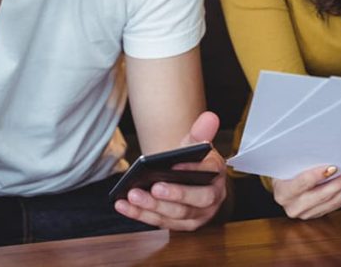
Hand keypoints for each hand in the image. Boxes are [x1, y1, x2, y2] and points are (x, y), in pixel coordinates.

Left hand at [115, 112, 227, 230]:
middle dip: (173, 196)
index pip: (209, 174)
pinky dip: (140, 214)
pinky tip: (124, 204)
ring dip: (152, 207)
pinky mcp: (179, 224)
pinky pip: (159, 221)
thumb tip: (210, 117)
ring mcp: (196, 216)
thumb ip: (200, 132)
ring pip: (175, 216)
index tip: (175, 165)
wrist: (186, 175)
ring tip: (133, 194)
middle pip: (194, 203)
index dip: (192, 170)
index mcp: (216, 177)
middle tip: (154, 188)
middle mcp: (210, 200)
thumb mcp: (196, 145)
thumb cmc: (192, 161)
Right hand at [272, 165, 340, 218]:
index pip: (301, 184)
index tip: (333, 167)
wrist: (284, 183)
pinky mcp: (318, 214)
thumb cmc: (286, 169)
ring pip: (333, 202)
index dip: (317, 176)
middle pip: (322, 196)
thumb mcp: (287, 162)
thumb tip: (322, 149)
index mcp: (283, 192)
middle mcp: (293, 206)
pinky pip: (337, 205)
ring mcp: (306, 213)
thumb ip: (300, 159)